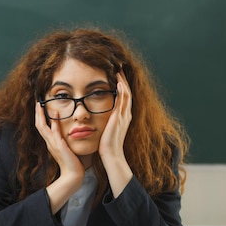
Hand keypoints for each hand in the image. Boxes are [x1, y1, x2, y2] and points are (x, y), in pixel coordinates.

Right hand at [34, 102, 84, 178]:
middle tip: (37, 102)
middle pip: (39, 125)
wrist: (73, 175)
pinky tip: (55, 113)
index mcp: (50, 143)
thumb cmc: (72, 162)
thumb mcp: (66, 147)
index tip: (40, 107)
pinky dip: (53, 122)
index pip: (42, 127)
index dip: (40, 117)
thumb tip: (63, 132)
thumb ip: (62, 139)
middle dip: (37, 113)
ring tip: (40, 105)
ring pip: (42, 127)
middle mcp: (49, 142)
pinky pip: (54, 132)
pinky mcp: (59, 146)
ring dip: (41, 115)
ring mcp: (52, 144)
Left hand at [98, 72, 132, 195]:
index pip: (124, 98)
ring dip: (123, 82)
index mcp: (123, 118)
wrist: (111, 156)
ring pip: (126, 94)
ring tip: (119, 70)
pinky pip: (122, 100)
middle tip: (120, 69)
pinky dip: (121, 90)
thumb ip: (105, 123)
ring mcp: (124, 116)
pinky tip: (118, 82)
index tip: (117, 77)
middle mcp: (126, 115)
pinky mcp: (119, 118)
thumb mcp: (107, 131)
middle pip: (127, 93)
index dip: (122, 87)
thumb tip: (97, 117)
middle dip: (123, 80)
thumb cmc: (106, 146)